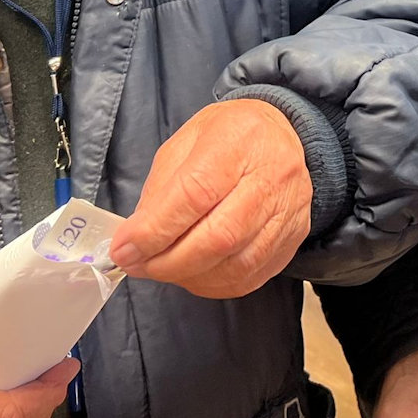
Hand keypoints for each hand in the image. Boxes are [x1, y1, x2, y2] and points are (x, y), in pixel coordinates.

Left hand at [111, 99, 311, 298]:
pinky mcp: (293, 237)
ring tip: (161, 270)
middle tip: (138, 265)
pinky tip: (193, 274)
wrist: (283, 134)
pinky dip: (214, 284)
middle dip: (168, 262)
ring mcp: (288, 210)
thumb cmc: (229, 134)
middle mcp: (272, 176)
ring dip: (189, 276)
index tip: (124, 249)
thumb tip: (136, 238)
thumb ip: (161, 188)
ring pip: (236, 264)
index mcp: (238, 140)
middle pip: (218, 237)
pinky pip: (251, 276)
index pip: (195, 194)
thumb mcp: (186, 140)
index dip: (155, 230)